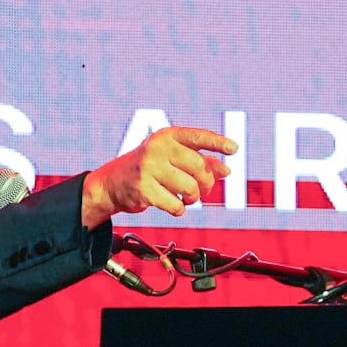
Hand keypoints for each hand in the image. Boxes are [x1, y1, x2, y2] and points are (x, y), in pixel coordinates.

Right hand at [81, 127, 237, 228]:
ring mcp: (149, 168)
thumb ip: (199, 161)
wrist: (112, 183)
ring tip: (187, 198)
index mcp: (167, 137)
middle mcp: (158, 149)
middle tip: (204, 190)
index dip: (217, 142)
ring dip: (193, 198)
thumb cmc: (147, 168)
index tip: (234, 149)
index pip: (197, 136)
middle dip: (206, 183)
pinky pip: (176, 205)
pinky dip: (179, 209)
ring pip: (189, 188)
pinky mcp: (144, 190)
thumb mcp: (172, 158)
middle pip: (198, 166)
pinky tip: (174, 205)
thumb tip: (226, 170)